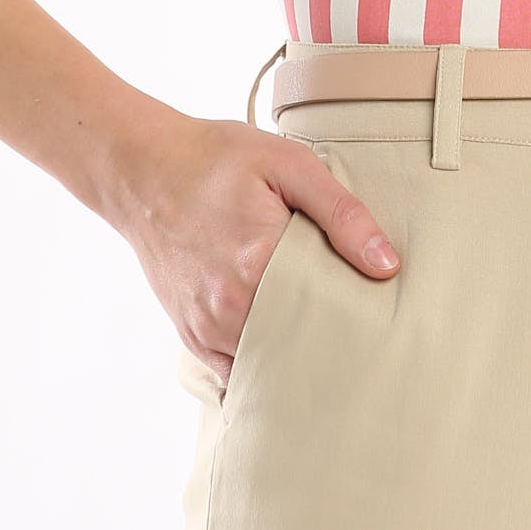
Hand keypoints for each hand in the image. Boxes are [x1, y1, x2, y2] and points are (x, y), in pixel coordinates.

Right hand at [103, 108, 401, 387]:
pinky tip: (286, 349)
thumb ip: (342, 213)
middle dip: (333, 344)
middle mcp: (229, 306)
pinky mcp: (192, 334)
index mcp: (259, 262)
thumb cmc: (217, 159)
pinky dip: (263, 363)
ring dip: (298, 356)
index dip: (360, 318)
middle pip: (302, 346)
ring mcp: (207, 326)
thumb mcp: (288, 164)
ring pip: (269, 363)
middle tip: (365, 336)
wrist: (143, 169)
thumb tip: (387, 265)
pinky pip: (236, 370)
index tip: (382, 318)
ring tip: (330, 341)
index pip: (331, 314)